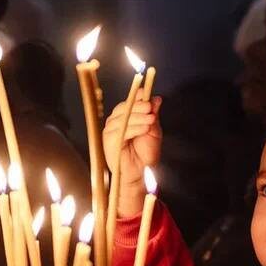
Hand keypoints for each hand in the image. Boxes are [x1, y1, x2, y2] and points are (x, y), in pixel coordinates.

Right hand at [103, 97, 162, 216]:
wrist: (141, 173)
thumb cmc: (145, 154)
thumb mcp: (153, 131)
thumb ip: (153, 115)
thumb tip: (156, 98)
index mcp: (125, 117)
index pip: (129, 102)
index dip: (137, 96)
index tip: (146, 92)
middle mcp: (116, 122)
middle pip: (125, 107)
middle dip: (139, 106)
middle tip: (150, 108)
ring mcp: (110, 131)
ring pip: (123, 118)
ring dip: (138, 117)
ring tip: (151, 120)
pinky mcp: (109, 141)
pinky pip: (121, 130)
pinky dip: (134, 128)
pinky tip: (144, 129)